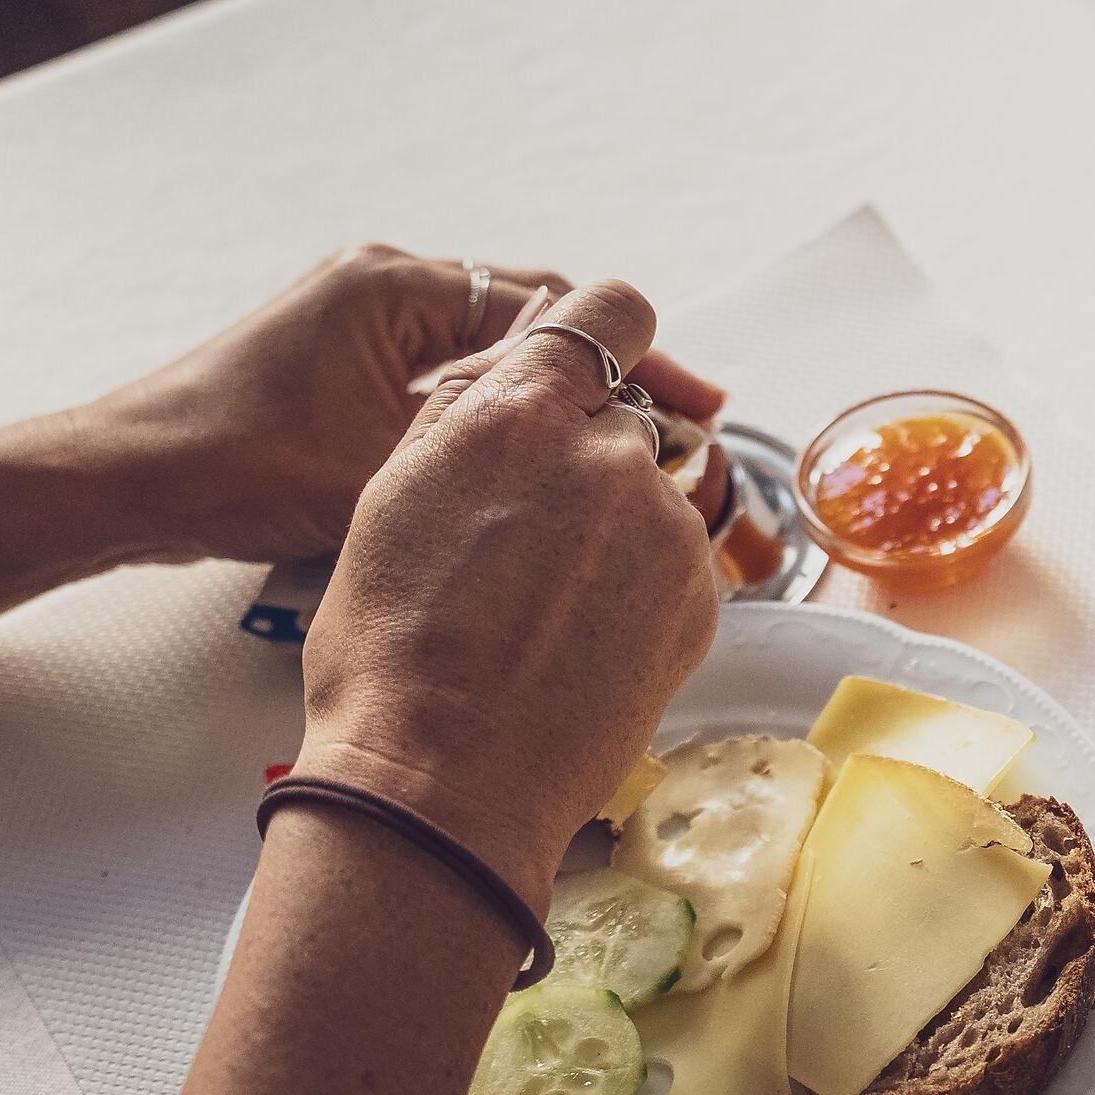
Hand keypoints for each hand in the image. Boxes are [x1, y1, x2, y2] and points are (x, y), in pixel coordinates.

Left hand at [88, 243, 725, 563]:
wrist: (130, 482)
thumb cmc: (232, 463)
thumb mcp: (391, 462)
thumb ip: (496, 443)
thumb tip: (595, 456)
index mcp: (400, 288)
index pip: (554, 307)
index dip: (634, 357)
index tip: (692, 399)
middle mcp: (385, 285)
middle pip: (536, 319)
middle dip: (611, 375)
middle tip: (686, 422)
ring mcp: (364, 319)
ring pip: (499, 348)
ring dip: (561, 392)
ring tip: (626, 442)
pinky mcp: (349, 359)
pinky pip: (454, 372)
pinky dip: (507, 408)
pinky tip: (542, 454)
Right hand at [291, 283, 719, 905]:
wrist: (444, 783)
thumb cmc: (392, 651)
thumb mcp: (394, 494)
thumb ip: (468, 414)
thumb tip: (518, 370)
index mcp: (522, 415)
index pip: (609, 311)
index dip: (601, 335)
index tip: (589, 366)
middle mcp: (612, 457)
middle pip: (624, 418)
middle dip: (585, 454)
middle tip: (525, 533)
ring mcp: (667, 531)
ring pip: (651, 495)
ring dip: (612, 526)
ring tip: (542, 603)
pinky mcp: (702, 599)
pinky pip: (675, 562)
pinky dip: (638, 585)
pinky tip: (578, 637)